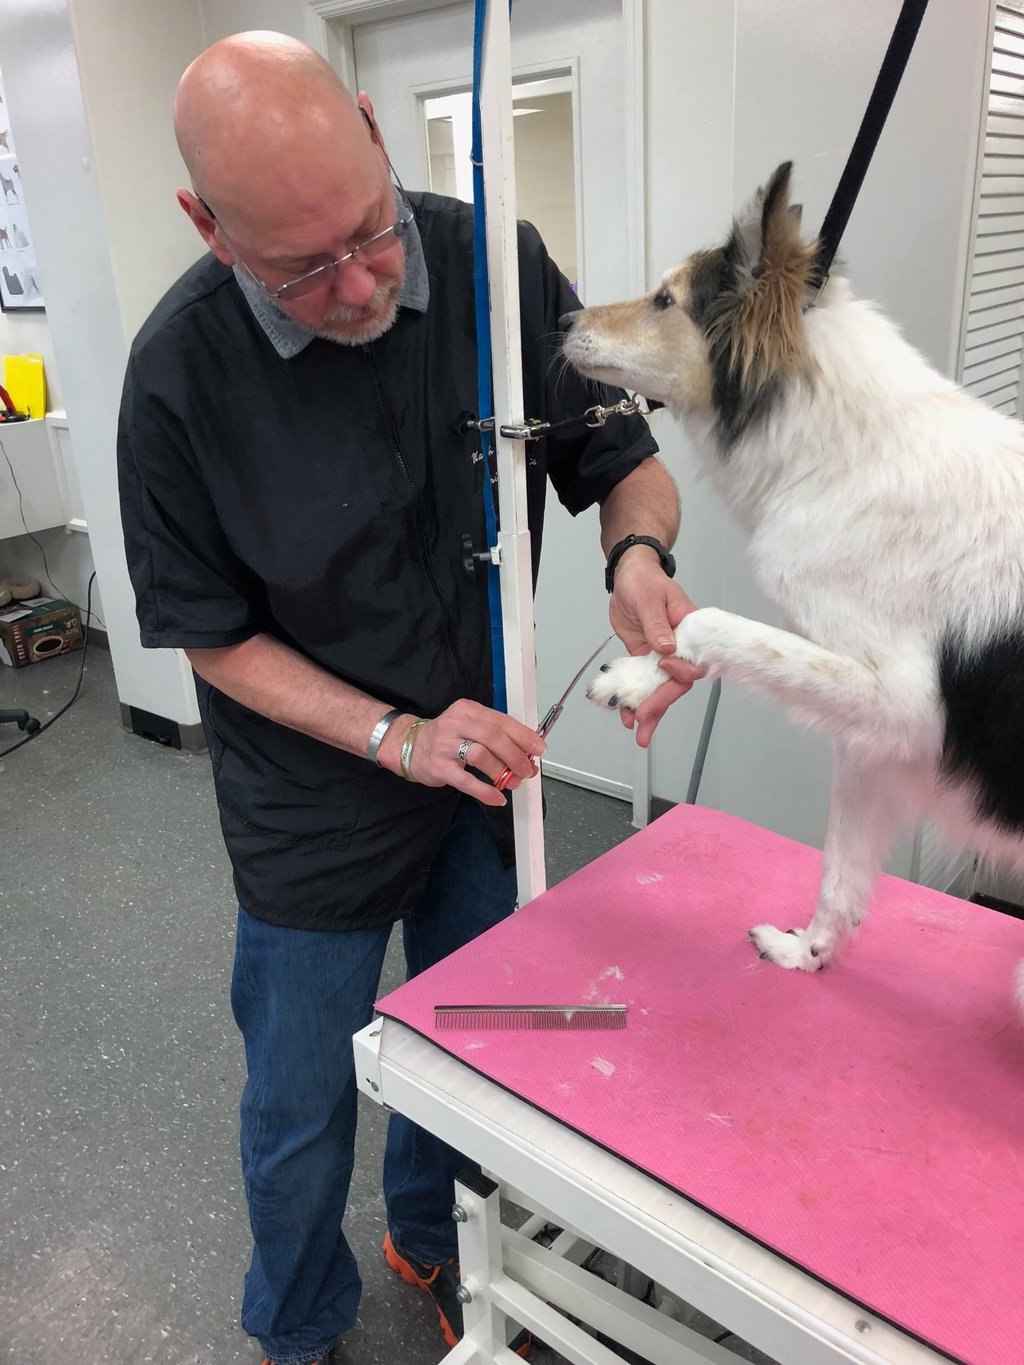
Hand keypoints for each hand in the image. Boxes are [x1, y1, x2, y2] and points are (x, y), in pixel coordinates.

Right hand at [378, 701, 544, 806]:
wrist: (409, 745)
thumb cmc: (446, 737)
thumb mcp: (469, 726)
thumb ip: (495, 735)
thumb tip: (526, 753)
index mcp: (468, 710)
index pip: (501, 721)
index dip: (523, 736)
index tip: (539, 748)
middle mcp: (456, 723)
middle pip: (493, 736)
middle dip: (516, 755)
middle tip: (527, 769)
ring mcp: (445, 745)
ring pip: (481, 755)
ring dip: (502, 771)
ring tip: (513, 782)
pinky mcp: (438, 767)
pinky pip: (466, 781)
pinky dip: (485, 791)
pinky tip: (497, 798)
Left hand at [609, 549, 704, 747]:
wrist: (627, 575)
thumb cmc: (644, 579)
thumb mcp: (650, 597)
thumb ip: (657, 624)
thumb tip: (666, 649)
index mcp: (689, 632)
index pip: (692, 662)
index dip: (679, 673)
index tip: (662, 669)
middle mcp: (678, 648)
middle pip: (674, 684)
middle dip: (660, 705)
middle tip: (644, 722)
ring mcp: (660, 655)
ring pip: (658, 689)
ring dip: (649, 712)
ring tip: (639, 733)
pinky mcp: (643, 658)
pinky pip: (641, 683)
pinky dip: (633, 699)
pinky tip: (626, 714)